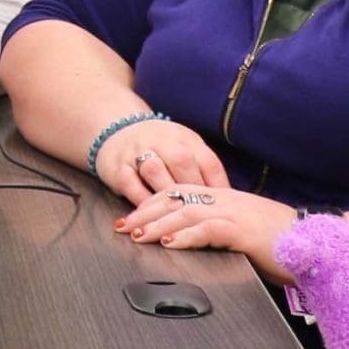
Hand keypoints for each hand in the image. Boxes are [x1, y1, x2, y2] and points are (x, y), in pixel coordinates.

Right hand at [94, 117, 228, 205]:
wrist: (118, 129)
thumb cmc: (161, 149)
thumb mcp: (185, 150)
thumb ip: (203, 172)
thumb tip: (230, 203)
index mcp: (186, 139)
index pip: (208, 162)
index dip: (219, 188)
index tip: (226, 211)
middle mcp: (162, 141)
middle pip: (182, 161)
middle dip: (193, 191)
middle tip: (201, 217)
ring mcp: (138, 152)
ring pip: (154, 170)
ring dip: (166, 195)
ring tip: (175, 219)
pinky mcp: (118, 166)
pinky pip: (129, 183)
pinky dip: (140, 201)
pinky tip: (150, 217)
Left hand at [114, 183, 296, 271]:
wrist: (319, 246)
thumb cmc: (283, 245)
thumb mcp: (244, 234)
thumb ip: (219, 232)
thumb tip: (192, 242)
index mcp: (225, 199)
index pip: (180, 194)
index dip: (152, 203)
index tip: (131, 217)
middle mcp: (227, 200)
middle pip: (177, 199)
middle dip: (146, 212)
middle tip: (122, 226)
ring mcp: (236, 213)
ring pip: (187, 211)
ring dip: (159, 224)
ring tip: (137, 235)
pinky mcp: (245, 231)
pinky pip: (210, 228)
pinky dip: (187, 234)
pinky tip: (171, 242)